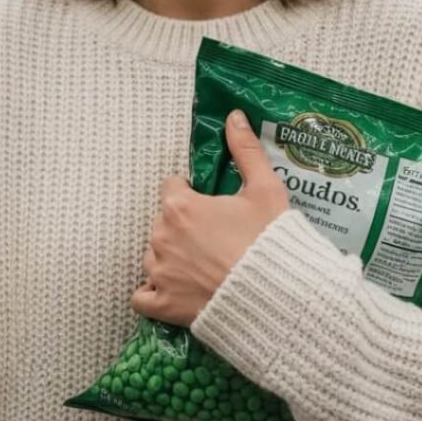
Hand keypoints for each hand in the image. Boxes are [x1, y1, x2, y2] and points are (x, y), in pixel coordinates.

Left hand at [130, 110, 289, 326]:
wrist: (279, 298)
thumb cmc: (271, 241)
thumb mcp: (265, 189)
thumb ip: (245, 150)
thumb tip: (233, 116)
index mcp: (179, 205)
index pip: (172, 188)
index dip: (193, 196)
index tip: (213, 208)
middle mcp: (161, 236)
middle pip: (163, 222)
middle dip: (184, 227)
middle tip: (216, 240)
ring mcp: (159, 272)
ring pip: (153, 257)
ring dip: (170, 259)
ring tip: (203, 267)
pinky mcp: (162, 305)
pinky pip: (142, 297)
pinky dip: (153, 294)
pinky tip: (174, 291)